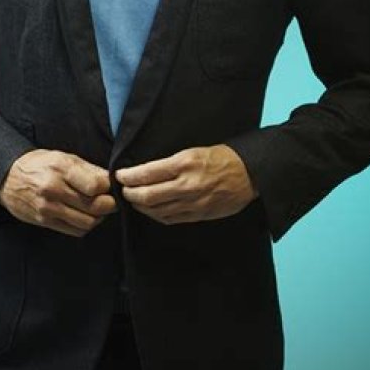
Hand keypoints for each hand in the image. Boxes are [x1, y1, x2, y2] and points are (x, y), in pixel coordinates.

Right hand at [0, 149, 115, 237]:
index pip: (95, 185)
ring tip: (99, 209)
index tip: (112, 187)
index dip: (109, 188)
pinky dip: (85, 226)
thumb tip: (110, 180)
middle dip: (109, 205)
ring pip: (87, 222)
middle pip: (94, 206)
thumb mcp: (63, 157)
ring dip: (99, 218)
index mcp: (61, 169)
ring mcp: (48, 208)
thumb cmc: (39, 164)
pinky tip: (85, 216)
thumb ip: (88, 169)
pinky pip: (75, 231)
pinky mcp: (44, 221)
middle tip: (112, 201)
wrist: (7, 177)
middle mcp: (54, 189)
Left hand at [116, 144, 256, 224]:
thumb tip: (146, 172)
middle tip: (123, 190)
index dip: (129, 176)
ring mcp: (193, 202)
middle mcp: (187, 185)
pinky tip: (150, 210)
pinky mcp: (199, 215)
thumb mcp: (193, 151)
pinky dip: (156, 215)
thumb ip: (170, 163)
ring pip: (157, 210)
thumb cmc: (221, 158)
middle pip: (148, 195)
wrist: (249, 174)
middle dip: (130, 193)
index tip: (120, 176)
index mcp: (185, 164)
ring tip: (134, 200)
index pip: (148, 173)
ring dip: (141, 206)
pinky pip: (170, 218)